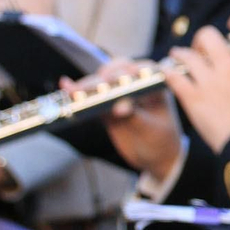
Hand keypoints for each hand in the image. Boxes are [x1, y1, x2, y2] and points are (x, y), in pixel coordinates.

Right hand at [81, 58, 183, 176]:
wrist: (155, 159)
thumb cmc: (161, 141)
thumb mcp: (151, 129)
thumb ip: (135, 115)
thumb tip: (119, 106)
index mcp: (156, 86)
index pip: (143, 69)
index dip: (131, 71)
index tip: (122, 78)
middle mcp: (136, 85)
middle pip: (118, 72)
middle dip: (105, 77)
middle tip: (98, 87)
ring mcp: (119, 95)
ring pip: (101, 82)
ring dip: (88, 85)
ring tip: (74, 90)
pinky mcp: (105, 107)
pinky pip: (91, 98)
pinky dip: (79, 94)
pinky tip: (67, 88)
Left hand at [164, 13, 229, 153]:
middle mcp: (228, 69)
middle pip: (208, 37)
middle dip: (201, 39)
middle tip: (200, 48)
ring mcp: (208, 83)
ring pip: (185, 55)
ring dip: (180, 54)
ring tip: (178, 57)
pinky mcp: (192, 98)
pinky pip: (174, 77)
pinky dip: (169, 72)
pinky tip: (169, 72)